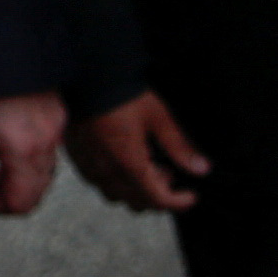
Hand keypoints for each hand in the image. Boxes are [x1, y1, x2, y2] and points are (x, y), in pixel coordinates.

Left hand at [0, 91, 66, 215]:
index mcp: (23, 147)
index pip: (22, 202)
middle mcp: (47, 141)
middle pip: (35, 190)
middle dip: (5, 191)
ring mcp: (56, 128)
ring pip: (42, 171)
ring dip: (15, 173)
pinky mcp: (56, 114)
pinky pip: (45, 149)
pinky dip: (24, 156)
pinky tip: (0, 138)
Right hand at [68, 90, 210, 212]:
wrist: (86, 74)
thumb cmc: (122, 92)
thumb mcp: (158, 117)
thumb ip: (179, 146)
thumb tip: (201, 168)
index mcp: (128, 163)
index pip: (156, 199)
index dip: (178, 202)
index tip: (191, 196)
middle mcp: (105, 170)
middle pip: (137, 202)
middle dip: (158, 194)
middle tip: (169, 173)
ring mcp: (88, 165)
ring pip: (116, 195)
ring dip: (136, 189)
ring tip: (148, 166)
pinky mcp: (77, 157)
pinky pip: (97, 181)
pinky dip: (116, 180)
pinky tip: (124, 160)